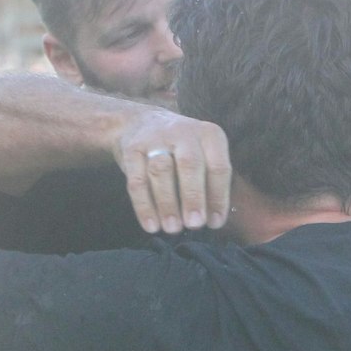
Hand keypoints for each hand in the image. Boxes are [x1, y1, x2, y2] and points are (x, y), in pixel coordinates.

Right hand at [114, 108, 231, 233]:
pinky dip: (144, 206)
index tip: (214, 223)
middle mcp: (183, 132)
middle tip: (194, 224)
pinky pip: (137, 180)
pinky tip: (151, 225)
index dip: (218, 197)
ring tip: (173, 228)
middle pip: (189, 164)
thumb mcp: (204, 156)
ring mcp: (155, 138)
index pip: (218, 167)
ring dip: (167, 203)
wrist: (142, 122)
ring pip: (161, 171)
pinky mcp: (131, 149)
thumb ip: (210, 184)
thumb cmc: (182, 151)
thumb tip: (212, 221)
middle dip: (193, 197)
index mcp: (209, 135)